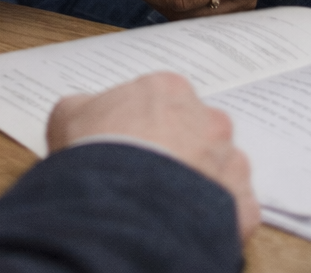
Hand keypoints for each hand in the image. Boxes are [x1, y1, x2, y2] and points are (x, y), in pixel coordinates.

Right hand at [47, 72, 259, 240]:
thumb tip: (87, 113)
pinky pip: (234, 208)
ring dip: (200, 180)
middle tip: (149, 171)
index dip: (145, 122)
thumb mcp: (69, 114)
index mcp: (169, 90)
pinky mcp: (242, 205)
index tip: (132, 140)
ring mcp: (229, 163)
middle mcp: (208, 120)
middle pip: (197, 130)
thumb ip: (87, 106)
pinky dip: (216, 215)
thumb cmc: (96, 155)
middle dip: (178, 148)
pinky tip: (187, 220)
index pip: (164, 100)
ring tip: (167, 201)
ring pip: (220, 168)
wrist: (119, 208)